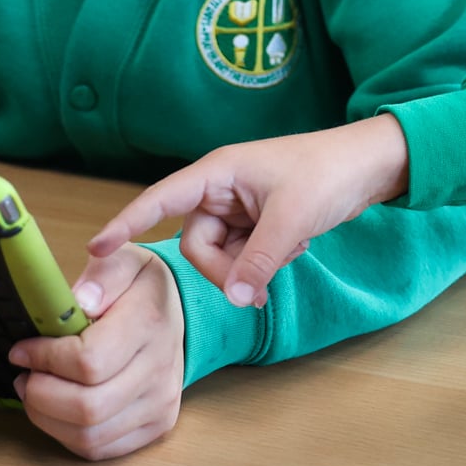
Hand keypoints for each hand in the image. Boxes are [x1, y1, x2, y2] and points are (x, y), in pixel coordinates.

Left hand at [7, 240, 183, 460]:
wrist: (177, 313)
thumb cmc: (139, 288)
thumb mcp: (124, 259)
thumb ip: (103, 273)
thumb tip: (80, 301)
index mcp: (149, 324)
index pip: (88, 361)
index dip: (44, 359)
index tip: (22, 349)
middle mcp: (160, 370)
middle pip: (87, 407)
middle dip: (40, 394)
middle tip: (25, 374)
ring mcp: (161, 404)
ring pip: (89, 435)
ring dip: (47, 418)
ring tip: (35, 391)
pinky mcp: (155, 426)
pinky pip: (99, 448)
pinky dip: (65, 434)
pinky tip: (57, 409)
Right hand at [88, 114, 412, 309]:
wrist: (371, 166)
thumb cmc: (329, 173)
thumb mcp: (292, 219)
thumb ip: (259, 261)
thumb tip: (237, 299)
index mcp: (217, 172)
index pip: (159, 200)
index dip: (126, 223)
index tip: (94, 249)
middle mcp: (220, 189)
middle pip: (197, 244)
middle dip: (228, 268)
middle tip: (265, 275)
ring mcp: (238, 207)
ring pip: (221, 256)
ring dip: (252, 265)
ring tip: (291, 249)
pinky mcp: (256, 222)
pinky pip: (244, 255)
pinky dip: (266, 261)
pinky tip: (296, 247)